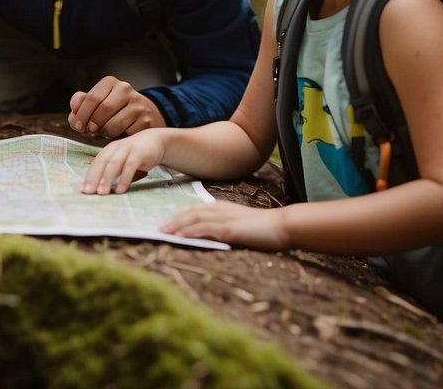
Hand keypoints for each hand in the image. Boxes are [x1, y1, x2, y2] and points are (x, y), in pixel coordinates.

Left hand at [69, 75, 164, 138]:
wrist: (143, 114)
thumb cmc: (114, 110)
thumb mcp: (97, 103)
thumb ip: (82, 103)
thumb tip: (74, 107)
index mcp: (110, 82)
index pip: (92, 98)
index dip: (81, 115)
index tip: (77, 125)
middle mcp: (125, 89)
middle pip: (103, 109)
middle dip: (92, 124)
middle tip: (90, 131)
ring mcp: (138, 104)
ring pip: (113, 123)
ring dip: (104, 132)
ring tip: (103, 132)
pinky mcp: (145, 120)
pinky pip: (125, 133)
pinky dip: (117, 137)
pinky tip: (117, 133)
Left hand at [81, 129, 167, 193]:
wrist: (156, 140)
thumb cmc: (136, 154)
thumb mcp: (122, 161)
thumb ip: (113, 171)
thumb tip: (99, 188)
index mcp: (109, 150)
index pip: (96, 164)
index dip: (89, 176)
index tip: (83, 190)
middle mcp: (115, 148)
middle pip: (101, 163)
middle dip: (93, 178)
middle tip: (88, 192)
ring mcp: (127, 149)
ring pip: (114, 164)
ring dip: (107, 179)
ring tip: (102, 193)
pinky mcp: (139, 153)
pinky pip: (130, 166)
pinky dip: (124, 178)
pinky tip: (120, 189)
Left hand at [161, 201, 290, 250]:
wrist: (283, 226)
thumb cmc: (263, 229)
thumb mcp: (239, 225)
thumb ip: (224, 226)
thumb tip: (209, 234)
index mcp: (222, 208)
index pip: (195, 208)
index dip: (179, 213)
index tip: (165, 219)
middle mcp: (221, 210)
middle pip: (191, 211)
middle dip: (173, 218)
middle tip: (159, 226)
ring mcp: (225, 218)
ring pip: (195, 218)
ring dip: (177, 224)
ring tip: (163, 231)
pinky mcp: (230, 229)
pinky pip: (206, 228)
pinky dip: (191, 231)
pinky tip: (181, 235)